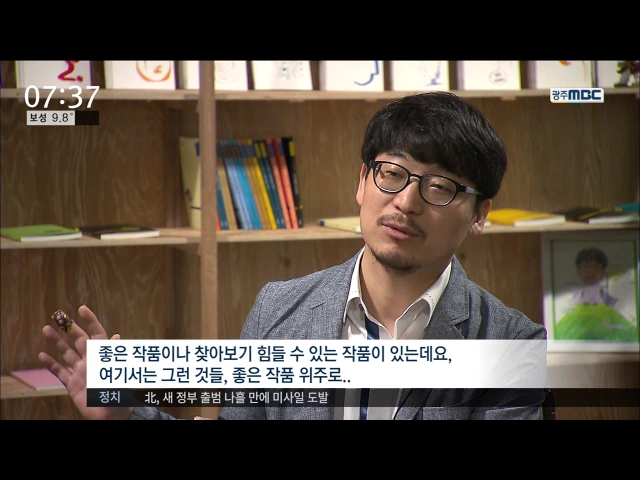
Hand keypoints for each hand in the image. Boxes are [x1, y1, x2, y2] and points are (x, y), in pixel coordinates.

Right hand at [39, 305, 132, 420]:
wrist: (112, 415)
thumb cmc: (122, 394)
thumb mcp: (122, 372)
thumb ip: (117, 355)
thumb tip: (117, 336)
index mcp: (104, 356)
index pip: (97, 334)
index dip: (91, 321)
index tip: (82, 309)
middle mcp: (91, 361)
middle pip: (79, 340)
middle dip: (69, 328)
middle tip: (58, 315)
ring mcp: (81, 372)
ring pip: (67, 353)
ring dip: (57, 342)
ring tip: (46, 329)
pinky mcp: (73, 385)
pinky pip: (60, 372)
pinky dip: (51, 364)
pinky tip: (42, 355)